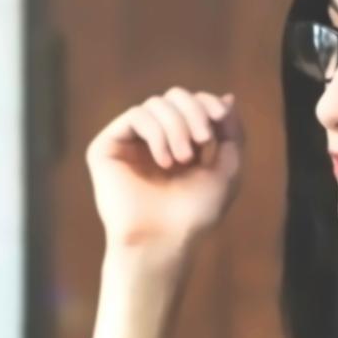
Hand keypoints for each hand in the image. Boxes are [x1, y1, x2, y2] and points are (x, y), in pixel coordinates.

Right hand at [86, 86, 244, 269]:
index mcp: (178, 142)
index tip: (221, 119)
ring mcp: (128, 142)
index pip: (191, 103)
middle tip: (203, 140)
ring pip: (155, 104)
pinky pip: (135, 116)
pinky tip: (164, 162)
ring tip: (183, 160)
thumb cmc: (195, 213)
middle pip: (173, 96)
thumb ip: (231, 133)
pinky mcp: (107, 147)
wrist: (165, 240)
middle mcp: (152, 139)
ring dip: (176, 127)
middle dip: (193, 112)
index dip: (207, 103)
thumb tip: (227, 97)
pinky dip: (156, 133)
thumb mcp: (227, 169)